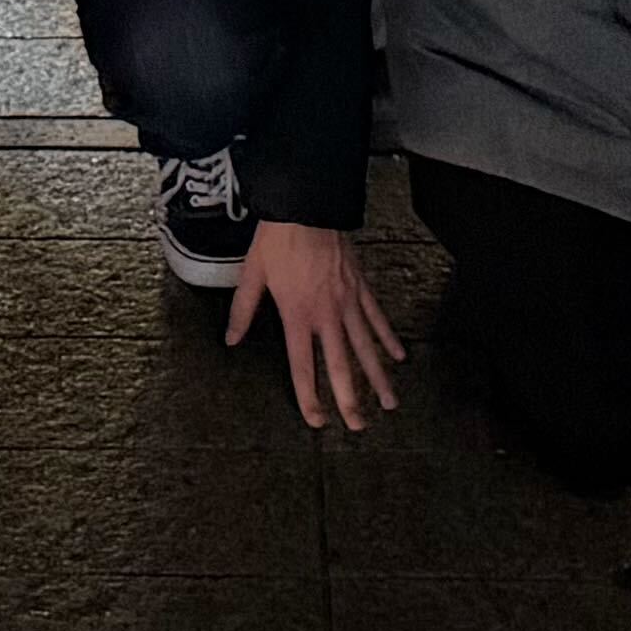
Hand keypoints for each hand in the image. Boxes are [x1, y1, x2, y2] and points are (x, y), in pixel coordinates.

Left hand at [227, 217, 404, 431]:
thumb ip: (243, 311)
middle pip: (342, 366)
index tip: (318, 420)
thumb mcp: (252, 275)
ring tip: (390, 403)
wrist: (306, 204)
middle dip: (352, 399)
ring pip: (367, 347)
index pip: (304, 367)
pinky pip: (378, 317)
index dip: (310, 397)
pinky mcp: (361, 286)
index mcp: (297, 315)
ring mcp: (348, 301)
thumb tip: (232, 340)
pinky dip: (389, 338)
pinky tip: (399, 357)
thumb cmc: (277, 239)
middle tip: (360, 426)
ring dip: (379, 378)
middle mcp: (326, 314)